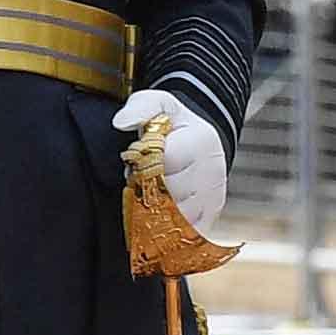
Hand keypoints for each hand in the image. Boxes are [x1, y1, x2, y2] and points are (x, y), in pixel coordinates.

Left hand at [113, 88, 228, 236]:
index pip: (166, 162)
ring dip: (158, 210)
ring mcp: (214, 194)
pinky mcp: (212, 214)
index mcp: (200, 140)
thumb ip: (139, 107)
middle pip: (171, 193)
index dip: (143, 165)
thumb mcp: (158, 104)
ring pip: (178, 216)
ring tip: (152, 193)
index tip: (136, 162)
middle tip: (141, 180)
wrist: (200, 140)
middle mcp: (212, 170)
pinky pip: (188, 231)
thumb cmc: (174, 123)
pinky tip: (160, 215)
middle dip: (149, 190)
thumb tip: (120, 122)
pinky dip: (171, 228)